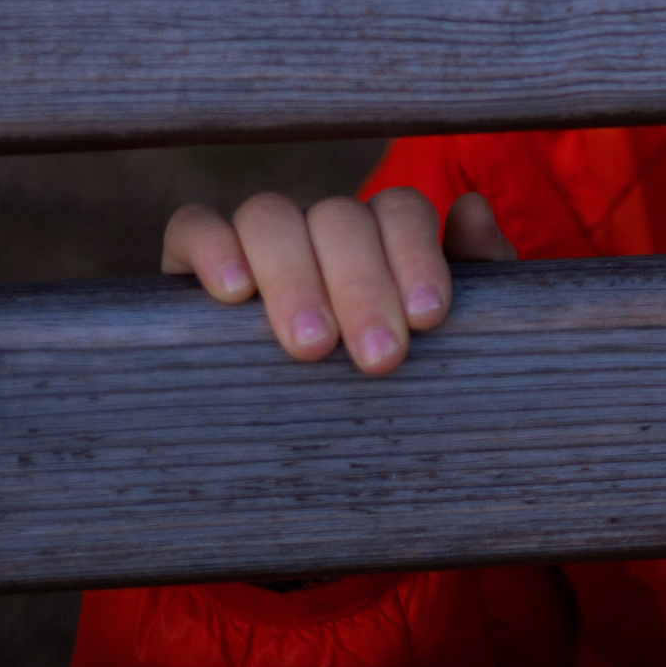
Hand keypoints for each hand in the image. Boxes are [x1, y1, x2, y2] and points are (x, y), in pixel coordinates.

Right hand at [161, 188, 515, 372]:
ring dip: (295, 276)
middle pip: (338, 216)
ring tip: (313, 347)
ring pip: (270, 216)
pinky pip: (193, 227)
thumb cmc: (398, 384)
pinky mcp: (191, 265)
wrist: (321, 456)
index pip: (399, 210)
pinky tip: (234, 293)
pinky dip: (212, 247)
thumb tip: (472, 210)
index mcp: (384, 235)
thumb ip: (474, 274)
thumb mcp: (450, 338)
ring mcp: (257, 241)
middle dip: (362, 285)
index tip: (428, 317)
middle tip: (380, 358)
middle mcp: (321, 228)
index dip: (415, 254)